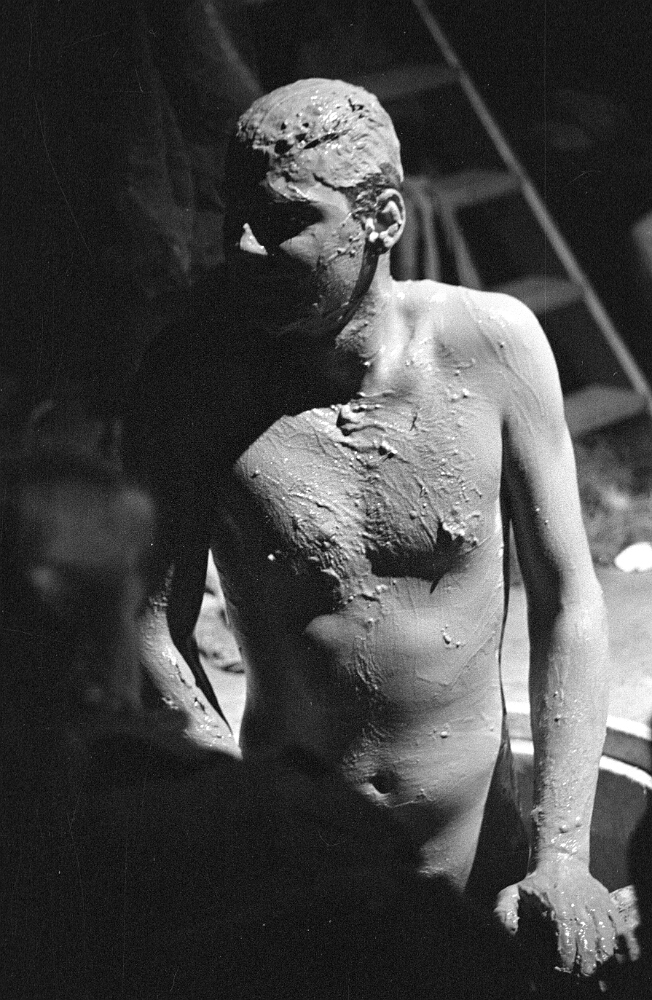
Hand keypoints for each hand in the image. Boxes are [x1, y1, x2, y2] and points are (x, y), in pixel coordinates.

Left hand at [494, 856, 638, 979]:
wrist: (560, 859)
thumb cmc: (535, 882)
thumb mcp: (513, 893)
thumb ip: (505, 913)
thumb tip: (507, 932)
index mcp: (556, 906)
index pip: (566, 939)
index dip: (566, 960)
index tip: (562, 971)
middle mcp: (578, 904)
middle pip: (587, 942)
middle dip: (585, 965)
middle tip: (580, 978)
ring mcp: (595, 903)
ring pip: (606, 936)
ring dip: (602, 957)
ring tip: (596, 970)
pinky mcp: (607, 902)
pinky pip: (619, 926)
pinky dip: (620, 943)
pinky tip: (614, 956)